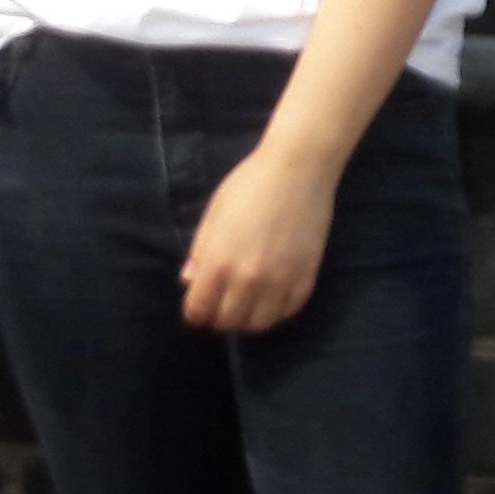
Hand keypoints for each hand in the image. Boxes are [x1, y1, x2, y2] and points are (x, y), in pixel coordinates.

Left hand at [179, 141, 334, 333]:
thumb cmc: (249, 184)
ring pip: (258, 325)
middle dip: (219, 316)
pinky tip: (271, 297)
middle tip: (222, 302)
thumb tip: (189, 281)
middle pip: (228, 322)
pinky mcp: (305, 279)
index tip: (199, 304)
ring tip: (246, 303)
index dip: (195, 311)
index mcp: (219, 262)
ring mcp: (279, 282)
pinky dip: (276, 311)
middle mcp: (248, 279)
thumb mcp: (215, 213)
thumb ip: (200, 251)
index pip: (199, 311)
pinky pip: (287, 313)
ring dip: (248, 319)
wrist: (299, 168)